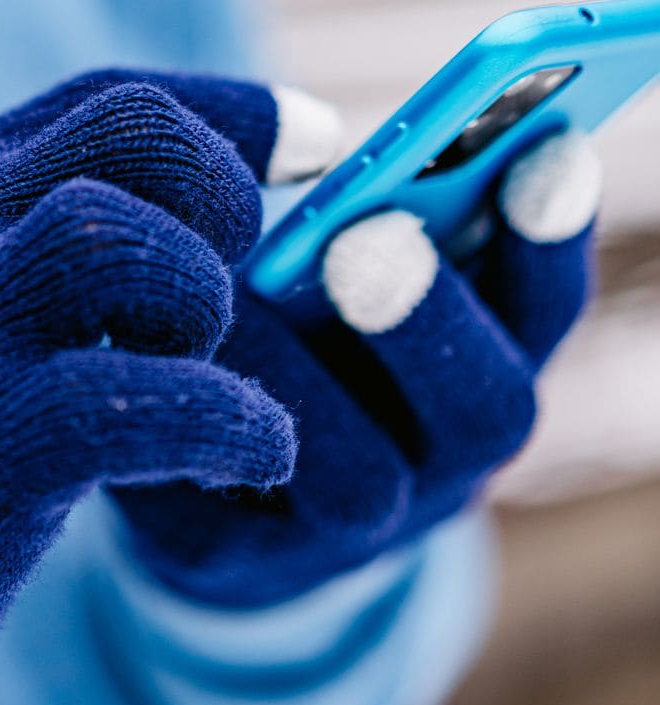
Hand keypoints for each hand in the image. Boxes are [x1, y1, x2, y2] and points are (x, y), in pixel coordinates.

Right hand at [0, 69, 335, 703]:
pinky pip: (134, 402)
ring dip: (202, 297)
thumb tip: (182, 218)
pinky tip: (250, 452)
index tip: (306, 137)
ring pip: (114, 234)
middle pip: (127, 127)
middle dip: (220, 187)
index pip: (102, 100)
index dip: (224, 111)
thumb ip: (28, 247)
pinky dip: (228, 420)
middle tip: (231, 270)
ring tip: (199, 365)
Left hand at [114, 132, 599, 606]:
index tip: (540, 146)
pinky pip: (224, 504)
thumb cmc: (267, 328)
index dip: (547, 236)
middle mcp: (431, 460)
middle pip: (489, 412)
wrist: (188, 476)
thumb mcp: (316, 260)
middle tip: (374, 237)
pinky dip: (201, 414)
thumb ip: (347, 205)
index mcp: (466, 367)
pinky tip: (157, 343)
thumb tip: (316, 146)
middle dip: (432, 317)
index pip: (540, 311)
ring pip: (365, 481)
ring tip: (237, 294)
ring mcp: (343, 531)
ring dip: (300, 373)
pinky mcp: (229, 559)